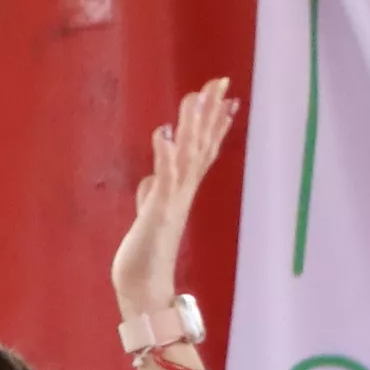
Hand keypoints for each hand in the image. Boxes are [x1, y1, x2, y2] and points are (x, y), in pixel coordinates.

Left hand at [111, 76, 236, 314]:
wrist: (144, 288)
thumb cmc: (145, 256)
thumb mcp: (147, 217)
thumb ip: (152, 196)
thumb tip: (150, 182)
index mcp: (181, 191)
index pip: (202, 150)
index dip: (214, 123)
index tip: (225, 97)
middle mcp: (183, 191)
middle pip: (201, 143)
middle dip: (209, 111)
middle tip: (220, 80)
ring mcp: (173, 200)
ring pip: (188, 154)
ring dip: (193, 124)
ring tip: (196, 94)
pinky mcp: (158, 210)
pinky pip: (164, 177)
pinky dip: (165, 154)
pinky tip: (164, 131)